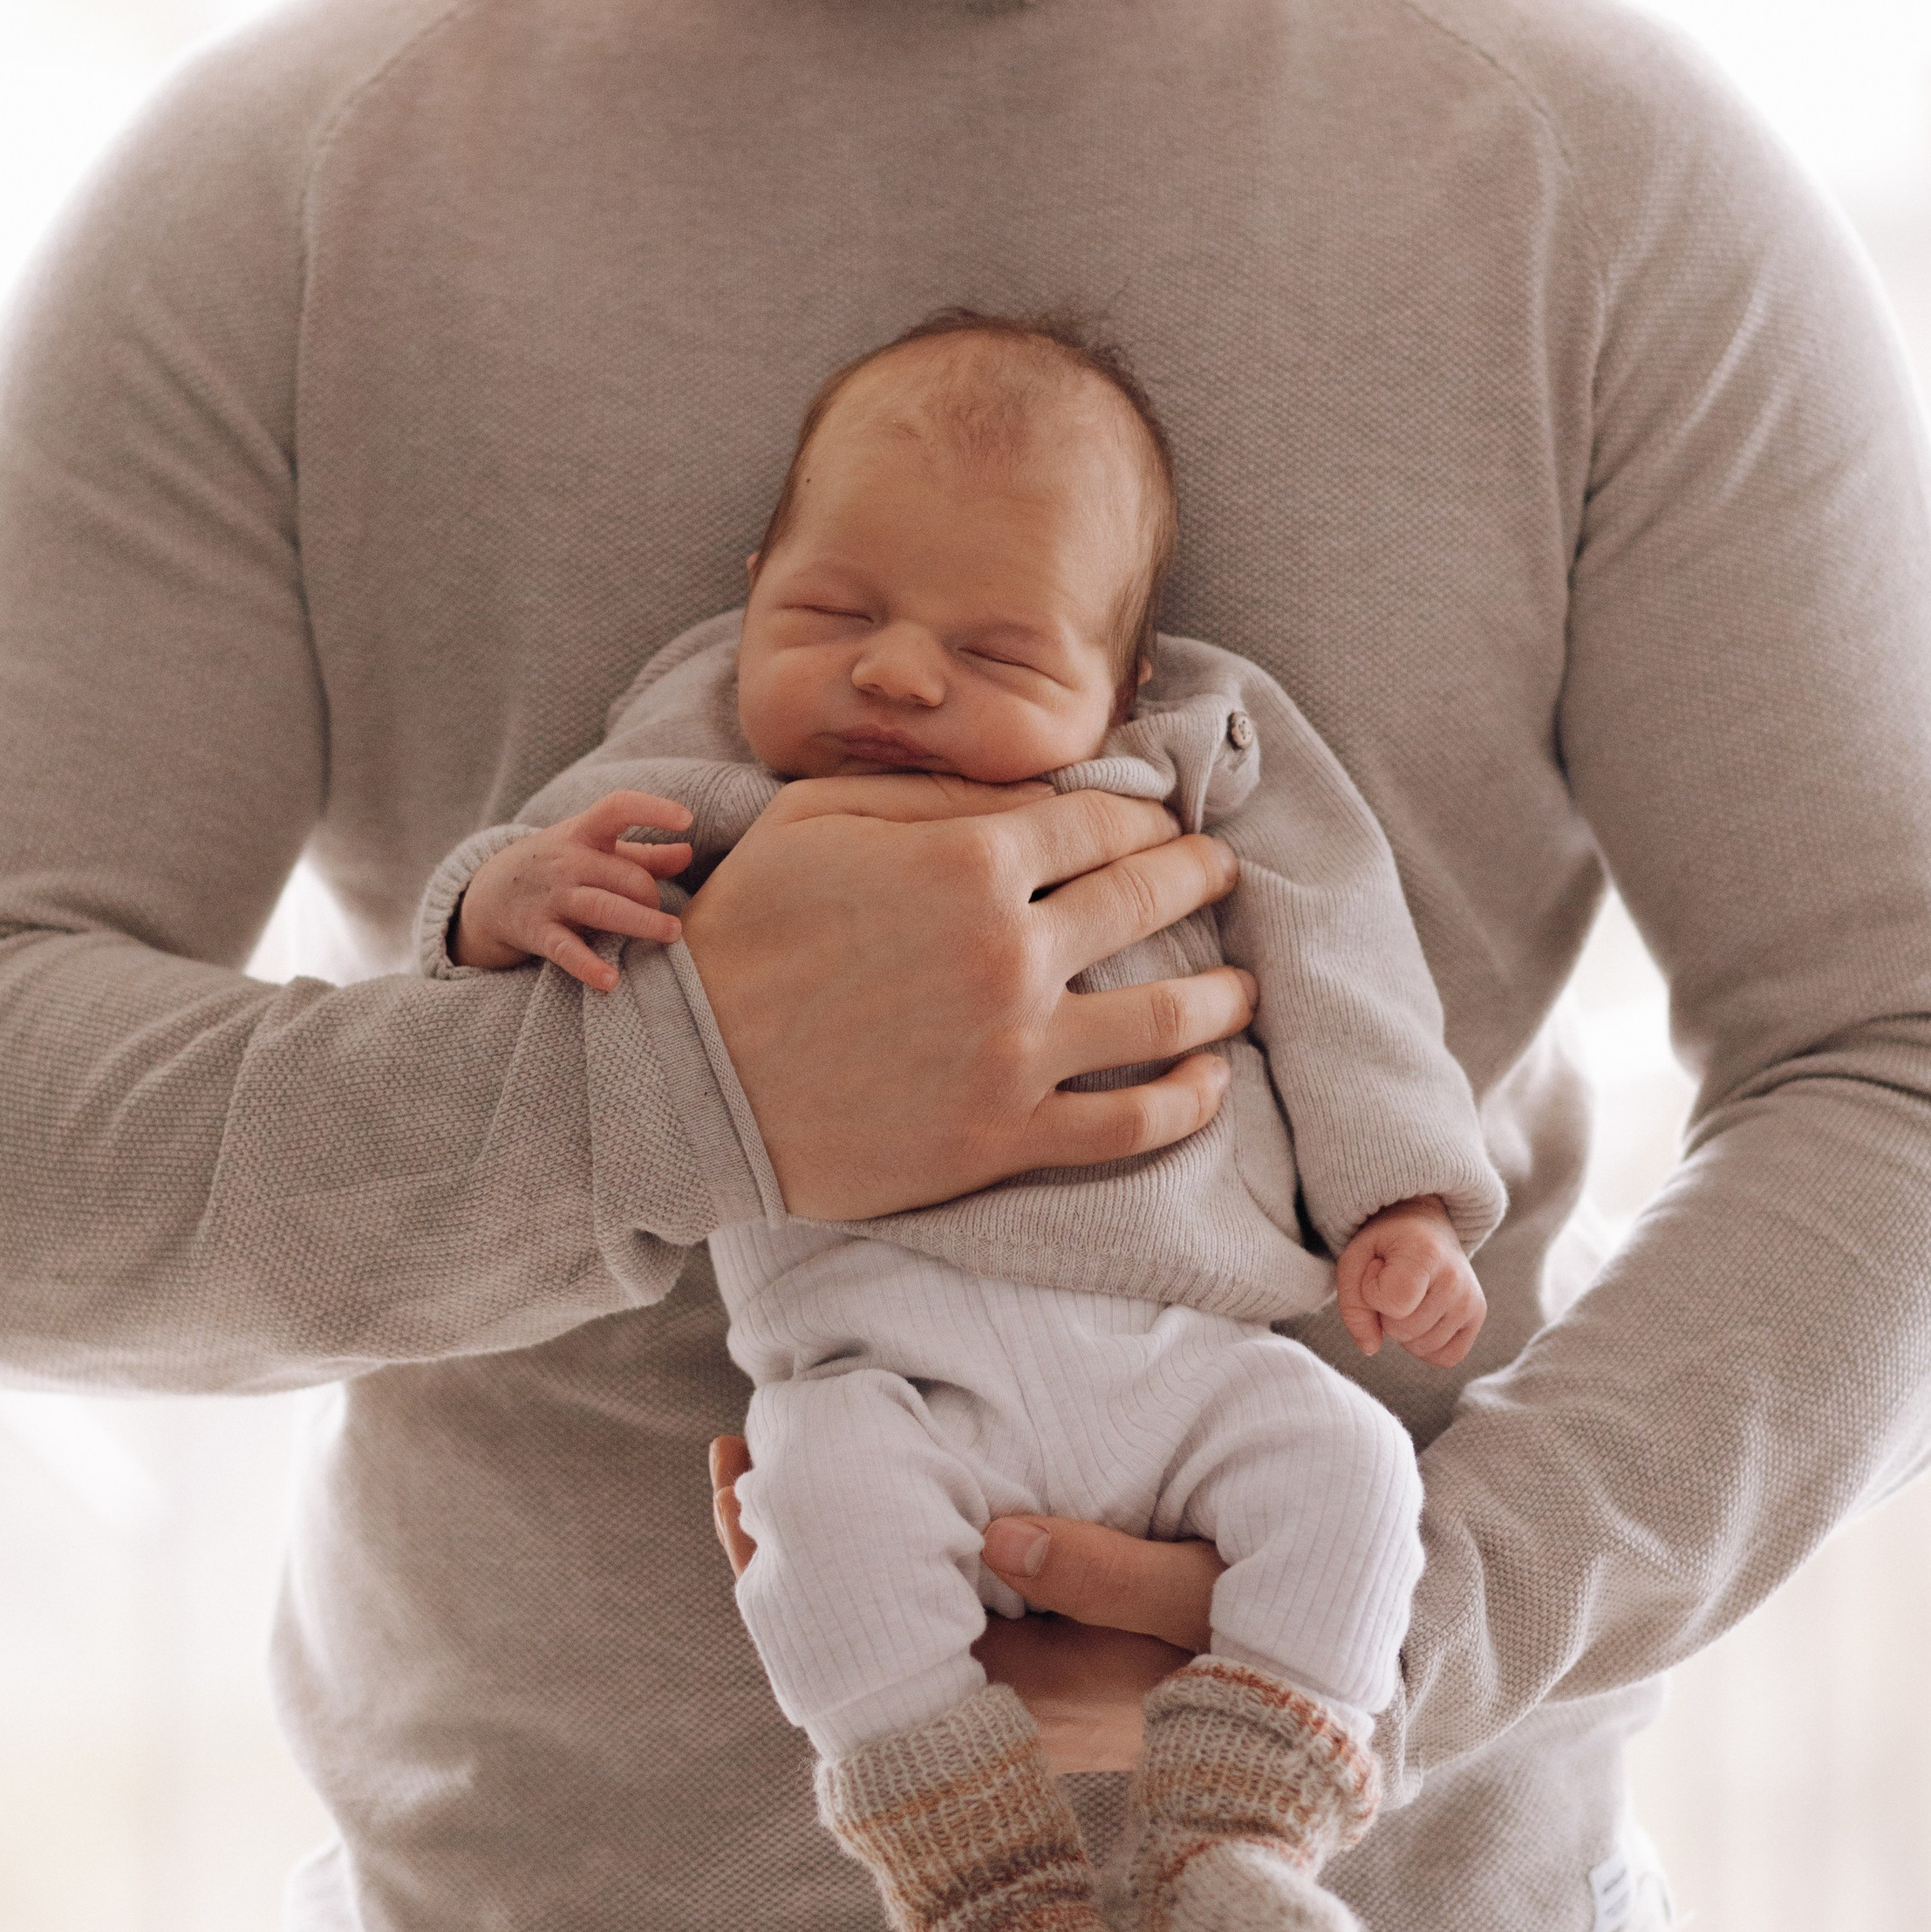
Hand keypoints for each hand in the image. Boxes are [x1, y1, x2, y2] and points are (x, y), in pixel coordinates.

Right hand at [450, 793, 694, 987]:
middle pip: (623, 874)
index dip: (651, 810)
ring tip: (672, 934)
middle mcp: (566, 861)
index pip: (616, 808)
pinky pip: (565, 950)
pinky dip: (588, 966)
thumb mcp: (591, 850)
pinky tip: (611, 980)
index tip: (686, 818)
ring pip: (602, 907)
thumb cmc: (556, 867)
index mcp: (583, 833)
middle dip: (651, 897)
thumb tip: (688, 853)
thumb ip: (642, 854)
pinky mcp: (536, 932)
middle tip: (666, 920)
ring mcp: (551, 897)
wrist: (485, 894)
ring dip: (640, 921)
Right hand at [681, 773, 1254, 1216]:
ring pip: (1165, 1019)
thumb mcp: (819, 817)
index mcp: (970, 860)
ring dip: (1220, 997)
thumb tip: (1034, 794)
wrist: (688, 1075)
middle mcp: (1012, 951)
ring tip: (1242, 988)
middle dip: (1199, 880)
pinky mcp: (1004, 1137)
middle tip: (1221, 876)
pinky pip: (1128, 1126)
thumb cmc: (745, 931)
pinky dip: (1187, 1104)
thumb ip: (935, 794)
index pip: (1100, 824)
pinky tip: (1211, 1084)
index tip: (1164, 824)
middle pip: (1147, 901)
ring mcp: (1017, 1051)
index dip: (1145, 818)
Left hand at [710, 1439, 1218, 1774]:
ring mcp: (996, 1688)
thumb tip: (996, 1531)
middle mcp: (990, 1708)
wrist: (1298, 1694)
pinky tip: (844, 1482)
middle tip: (728, 1457)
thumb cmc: (1248, 1633)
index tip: (742, 1497)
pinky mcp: (1010, 1661)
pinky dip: (863, 1550)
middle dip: (779, 1554)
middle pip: (848, 1639)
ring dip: (814, 1545)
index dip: (791, 1579)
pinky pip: (909, 1612)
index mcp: (1020, 1702)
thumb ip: (1103, 1571)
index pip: (867, 1651)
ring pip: (871, 1623)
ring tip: (752, 1458)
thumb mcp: (1192, 1592)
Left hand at [1334, 1194, 1484, 1366]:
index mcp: (1426, 1253)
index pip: (1393, 1303)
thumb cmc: (1386, 1244)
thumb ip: (1353, 1307)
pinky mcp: (1478, 1316)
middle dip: (1387, 1312)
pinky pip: (1445, 1358)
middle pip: (1403, 1330)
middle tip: (1395, 1280)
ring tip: (1410, 1293)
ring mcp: (1471, 1300)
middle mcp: (1455, 1278)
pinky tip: (1422, 1315)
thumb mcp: (1354, 1260)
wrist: (1425, 1226)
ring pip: (1421, 1347)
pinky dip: (1426, 1345)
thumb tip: (1370, 1348)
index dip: (1372, 1293)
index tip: (1379, 1268)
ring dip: (1405, 1328)